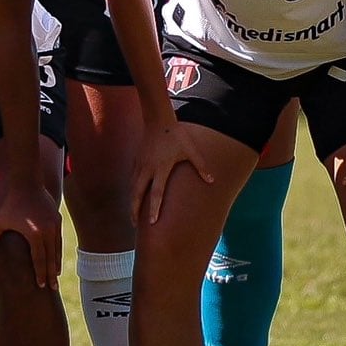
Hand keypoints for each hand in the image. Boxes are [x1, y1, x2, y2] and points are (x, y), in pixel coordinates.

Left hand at [0, 173, 61, 288]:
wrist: (27, 183)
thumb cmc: (10, 203)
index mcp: (34, 235)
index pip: (39, 260)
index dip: (40, 274)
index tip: (41, 286)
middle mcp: (48, 232)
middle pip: (51, 259)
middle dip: (51, 274)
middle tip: (53, 288)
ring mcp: (55, 226)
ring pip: (57, 250)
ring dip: (56, 264)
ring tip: (55, 276)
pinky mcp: (57, 220)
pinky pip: (58, 240)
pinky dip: (57, 251)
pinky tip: (55, 258)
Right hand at [133, 111, 221, 225]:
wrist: (158, 120)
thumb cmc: (177, 135)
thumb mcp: (191, 150)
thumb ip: (201, 166)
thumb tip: (212, 181)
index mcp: (161, 168)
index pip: (156, 192)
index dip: (153, 208)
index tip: (152, 222)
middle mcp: (147, 168)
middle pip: (138, 193)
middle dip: (135, 210)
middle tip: (135, 225)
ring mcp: (140, 164)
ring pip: (133, 187)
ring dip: (132, 202)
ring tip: (133, 216)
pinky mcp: (137, 160)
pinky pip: (133, 178)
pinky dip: (133, 189)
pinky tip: (134, 197)